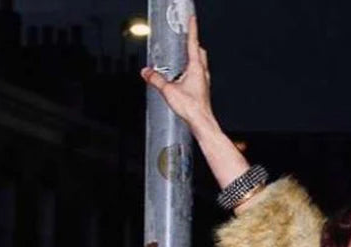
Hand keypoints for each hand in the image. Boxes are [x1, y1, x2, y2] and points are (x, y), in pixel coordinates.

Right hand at [140, 15, 213, 132]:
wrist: (202, 122)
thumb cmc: (191, 108)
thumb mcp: (168, 91)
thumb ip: (156, 79)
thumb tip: (146, 72)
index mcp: (196, 68)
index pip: (193, 43)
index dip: (192, 29)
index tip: (192, 19)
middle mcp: (202, 73)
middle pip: (200, 52)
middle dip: (194, 43)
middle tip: (188, 38)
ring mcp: (204, 82)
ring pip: (201, 63)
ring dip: (194, 57)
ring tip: (185, 56)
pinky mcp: (203, 91)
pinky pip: (199, 75)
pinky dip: (193, 71)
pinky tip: (186, 77)